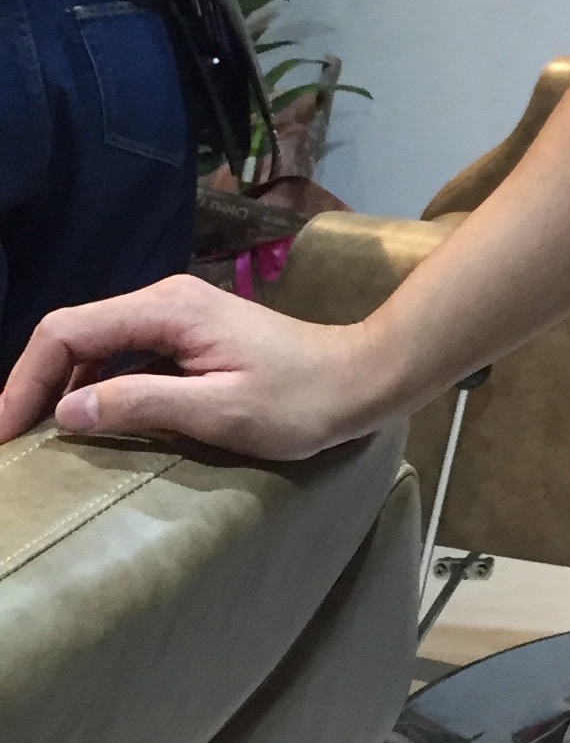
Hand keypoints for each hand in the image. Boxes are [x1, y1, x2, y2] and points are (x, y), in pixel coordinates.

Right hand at [0, 277, 392, 461]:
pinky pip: (123, 354)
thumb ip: (142, 404)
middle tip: (12, 442)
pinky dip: (95, 385)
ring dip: (62, 386)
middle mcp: (166, 301)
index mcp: (167, 310)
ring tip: (38, 438)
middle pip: (73, 333)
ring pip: (95, 343)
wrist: (360, 378)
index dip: (24, 380)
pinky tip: (91, 423)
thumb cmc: (300, 400)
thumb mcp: (219, 411)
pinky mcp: (190, 336)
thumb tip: (69, 410)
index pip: (67, 331)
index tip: (5, 433)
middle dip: (34, 384)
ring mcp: (178, 315)